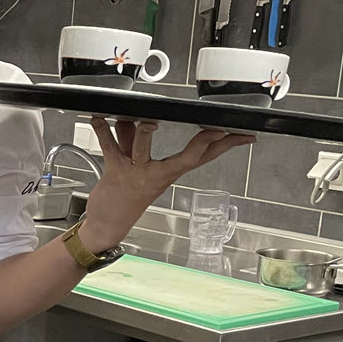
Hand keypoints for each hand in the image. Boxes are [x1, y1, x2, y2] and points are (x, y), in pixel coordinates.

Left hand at [81, 118, 254, 250]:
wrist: (107, 225)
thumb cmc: (125, 193)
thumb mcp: (134, 162)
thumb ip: (131, 137)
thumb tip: (131, 116)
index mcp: (169, 171)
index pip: (203, 156)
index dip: (225, 145)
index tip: (244, 135)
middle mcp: (158, 173)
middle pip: (188, 158)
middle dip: (204, 143)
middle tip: (218, 130)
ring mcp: (137, 173)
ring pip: (144, 151)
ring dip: (145, 134)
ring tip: (150, 123)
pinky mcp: (116, 172)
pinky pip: (110, 149)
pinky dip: (103, 132)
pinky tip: (98, 118)